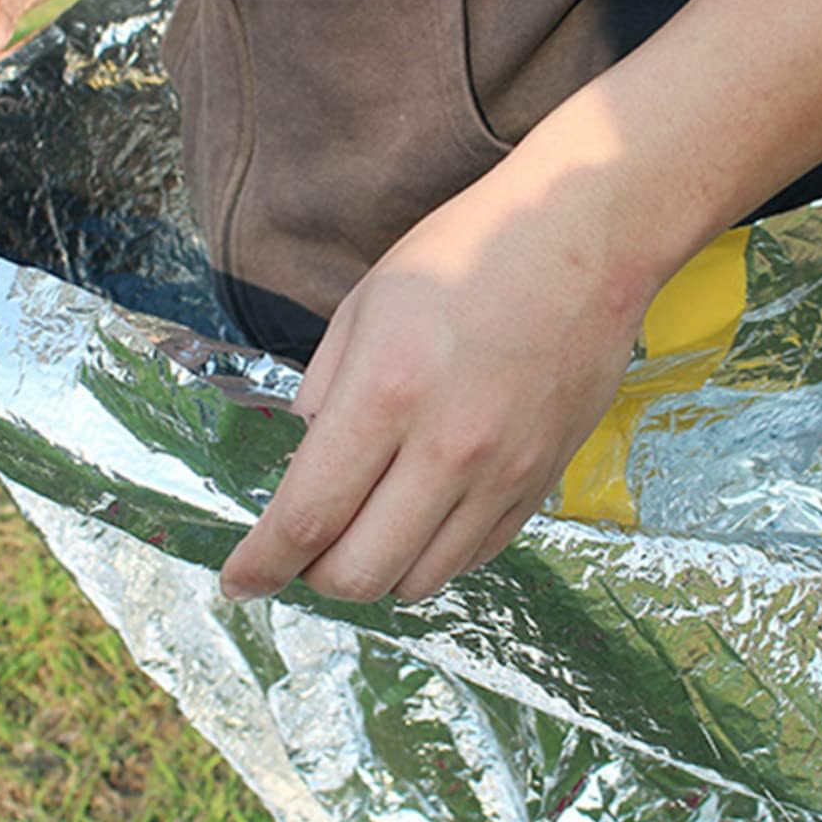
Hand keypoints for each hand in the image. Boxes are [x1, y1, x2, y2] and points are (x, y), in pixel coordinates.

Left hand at [219, 132, 661, 604]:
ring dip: (376, 571)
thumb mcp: (365, 305)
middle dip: (313, 575)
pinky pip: (474, 557)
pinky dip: (432, 555)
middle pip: (360, 572)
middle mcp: (447, 448)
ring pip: (419, 581)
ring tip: (364, 529)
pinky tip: (420, 517)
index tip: (239, 583)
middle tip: (303, 548)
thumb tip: (304, 462)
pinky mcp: (542, 482)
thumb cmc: (466, 254)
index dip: (260, 564)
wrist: (583, 238)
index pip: (306, 515)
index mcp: (386, 393)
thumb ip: (322, 391)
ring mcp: (503, 473)